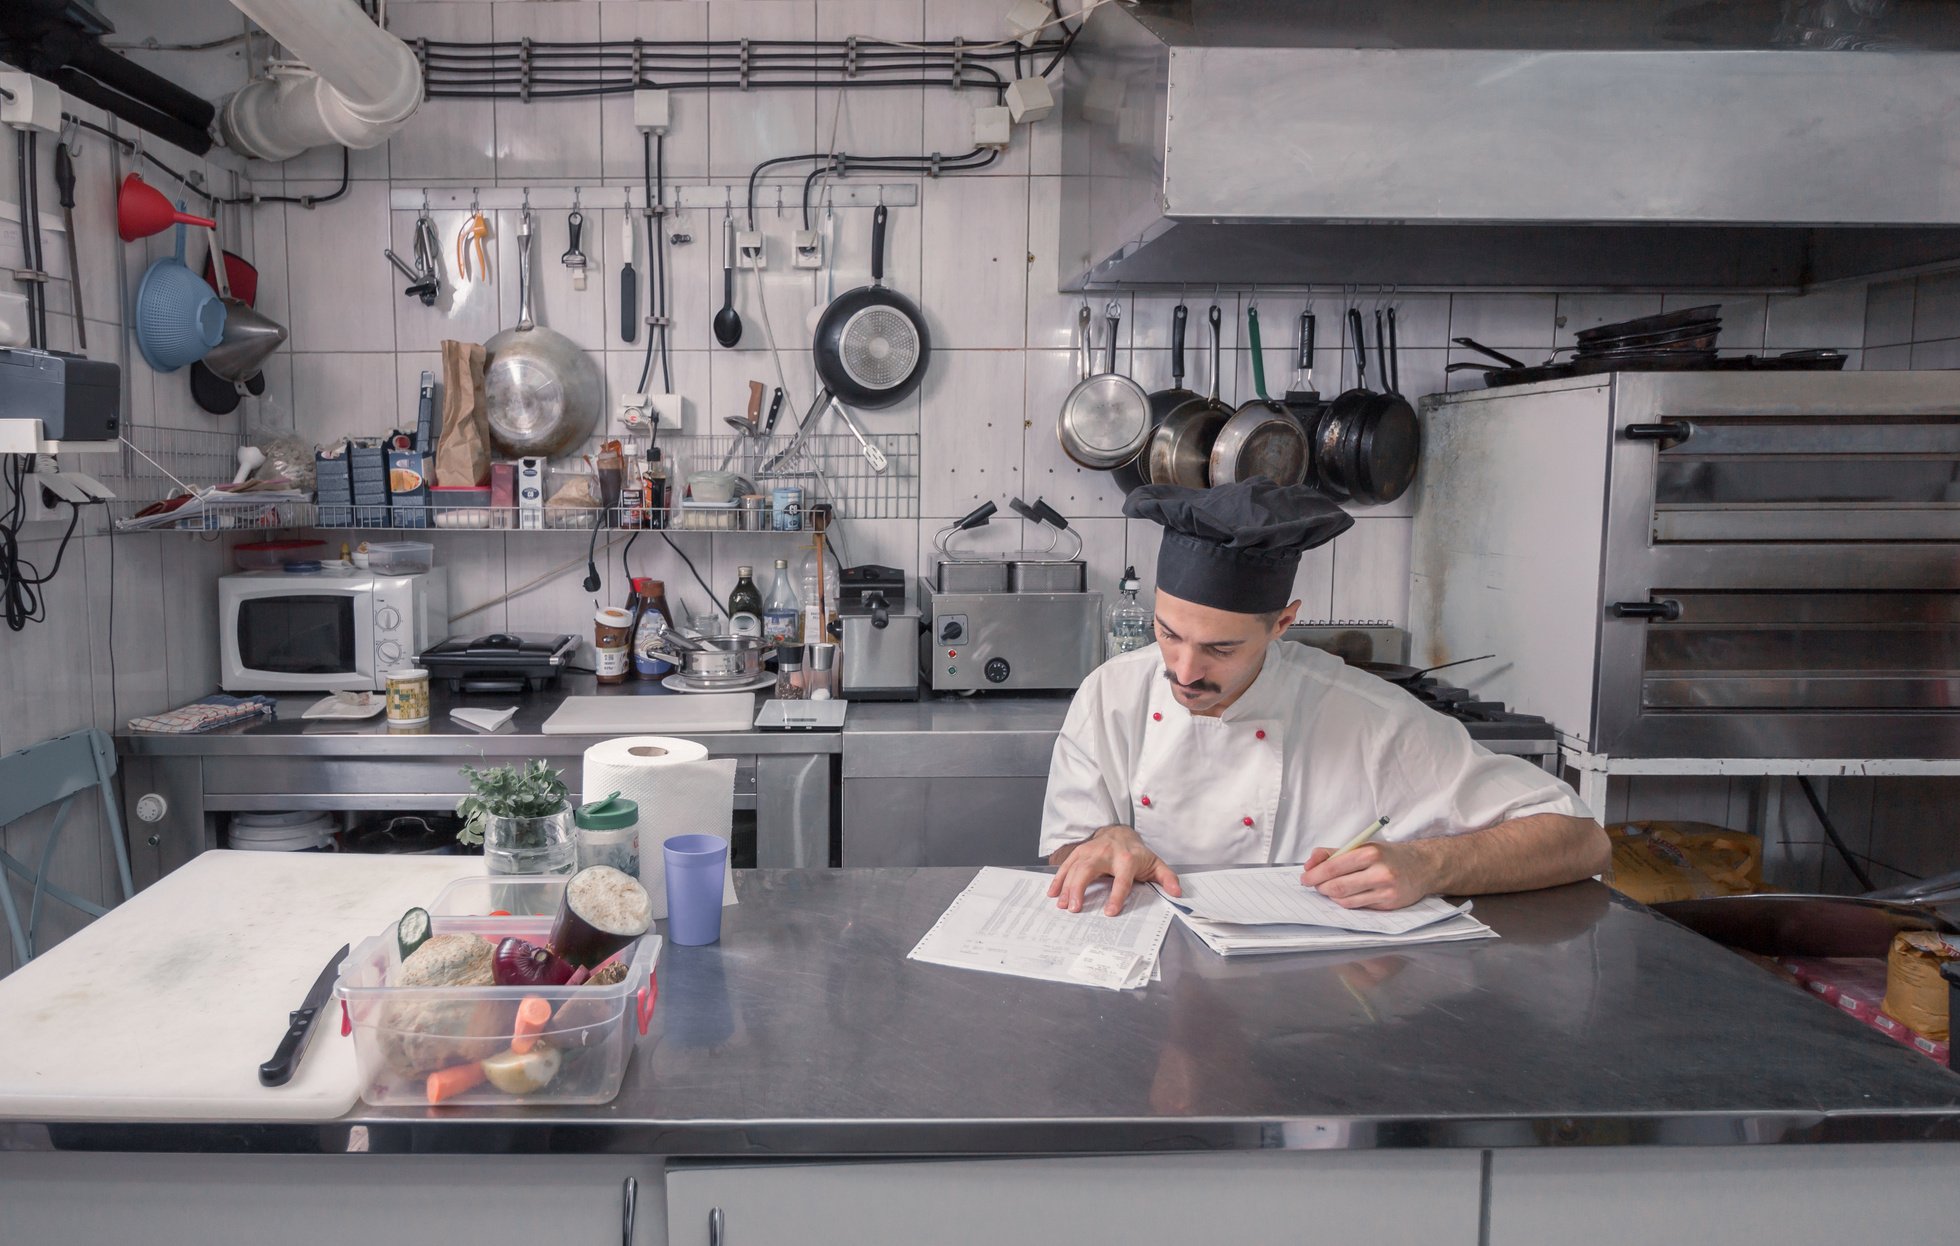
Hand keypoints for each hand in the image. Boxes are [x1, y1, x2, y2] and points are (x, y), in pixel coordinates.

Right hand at [1048, 825, 1182, 916]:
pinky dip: (1058, 878)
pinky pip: (1067, 864)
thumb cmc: (1138, 854)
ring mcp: (1091, 850)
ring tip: (1061, 905)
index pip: (1122, 879)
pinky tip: (1053, 892)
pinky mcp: (1080, 852)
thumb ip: (1167, 879)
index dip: (1116, 896)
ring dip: (1066, 886)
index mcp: (1127, 859)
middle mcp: (1107, 852)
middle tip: (1074, 909)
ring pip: (1075, 867)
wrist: (1121, 832)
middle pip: (1090, 869)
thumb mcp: (1156, 864)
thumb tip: (1177, 893)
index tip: (1109, 912)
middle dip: (1080, 889)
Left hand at [1301, 841, 1433, 910]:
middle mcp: (1379, 872)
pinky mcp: (1388, 904)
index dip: (1314, 874)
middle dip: (1319, 887)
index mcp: (1370, 853)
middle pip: (1337, 886)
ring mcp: (1385, 890)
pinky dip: (1345, 902)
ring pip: (1345, 900)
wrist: (1422, 866)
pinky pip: (1358, 906)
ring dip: (1331, 896)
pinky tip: (1344, 895)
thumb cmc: (1388, 856)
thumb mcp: (1362, 846)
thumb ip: (1334, 853)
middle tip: (1313, 885)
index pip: (1333, 867)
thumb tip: (1309, 864)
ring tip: (1328, 888)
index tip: (1305, 877)